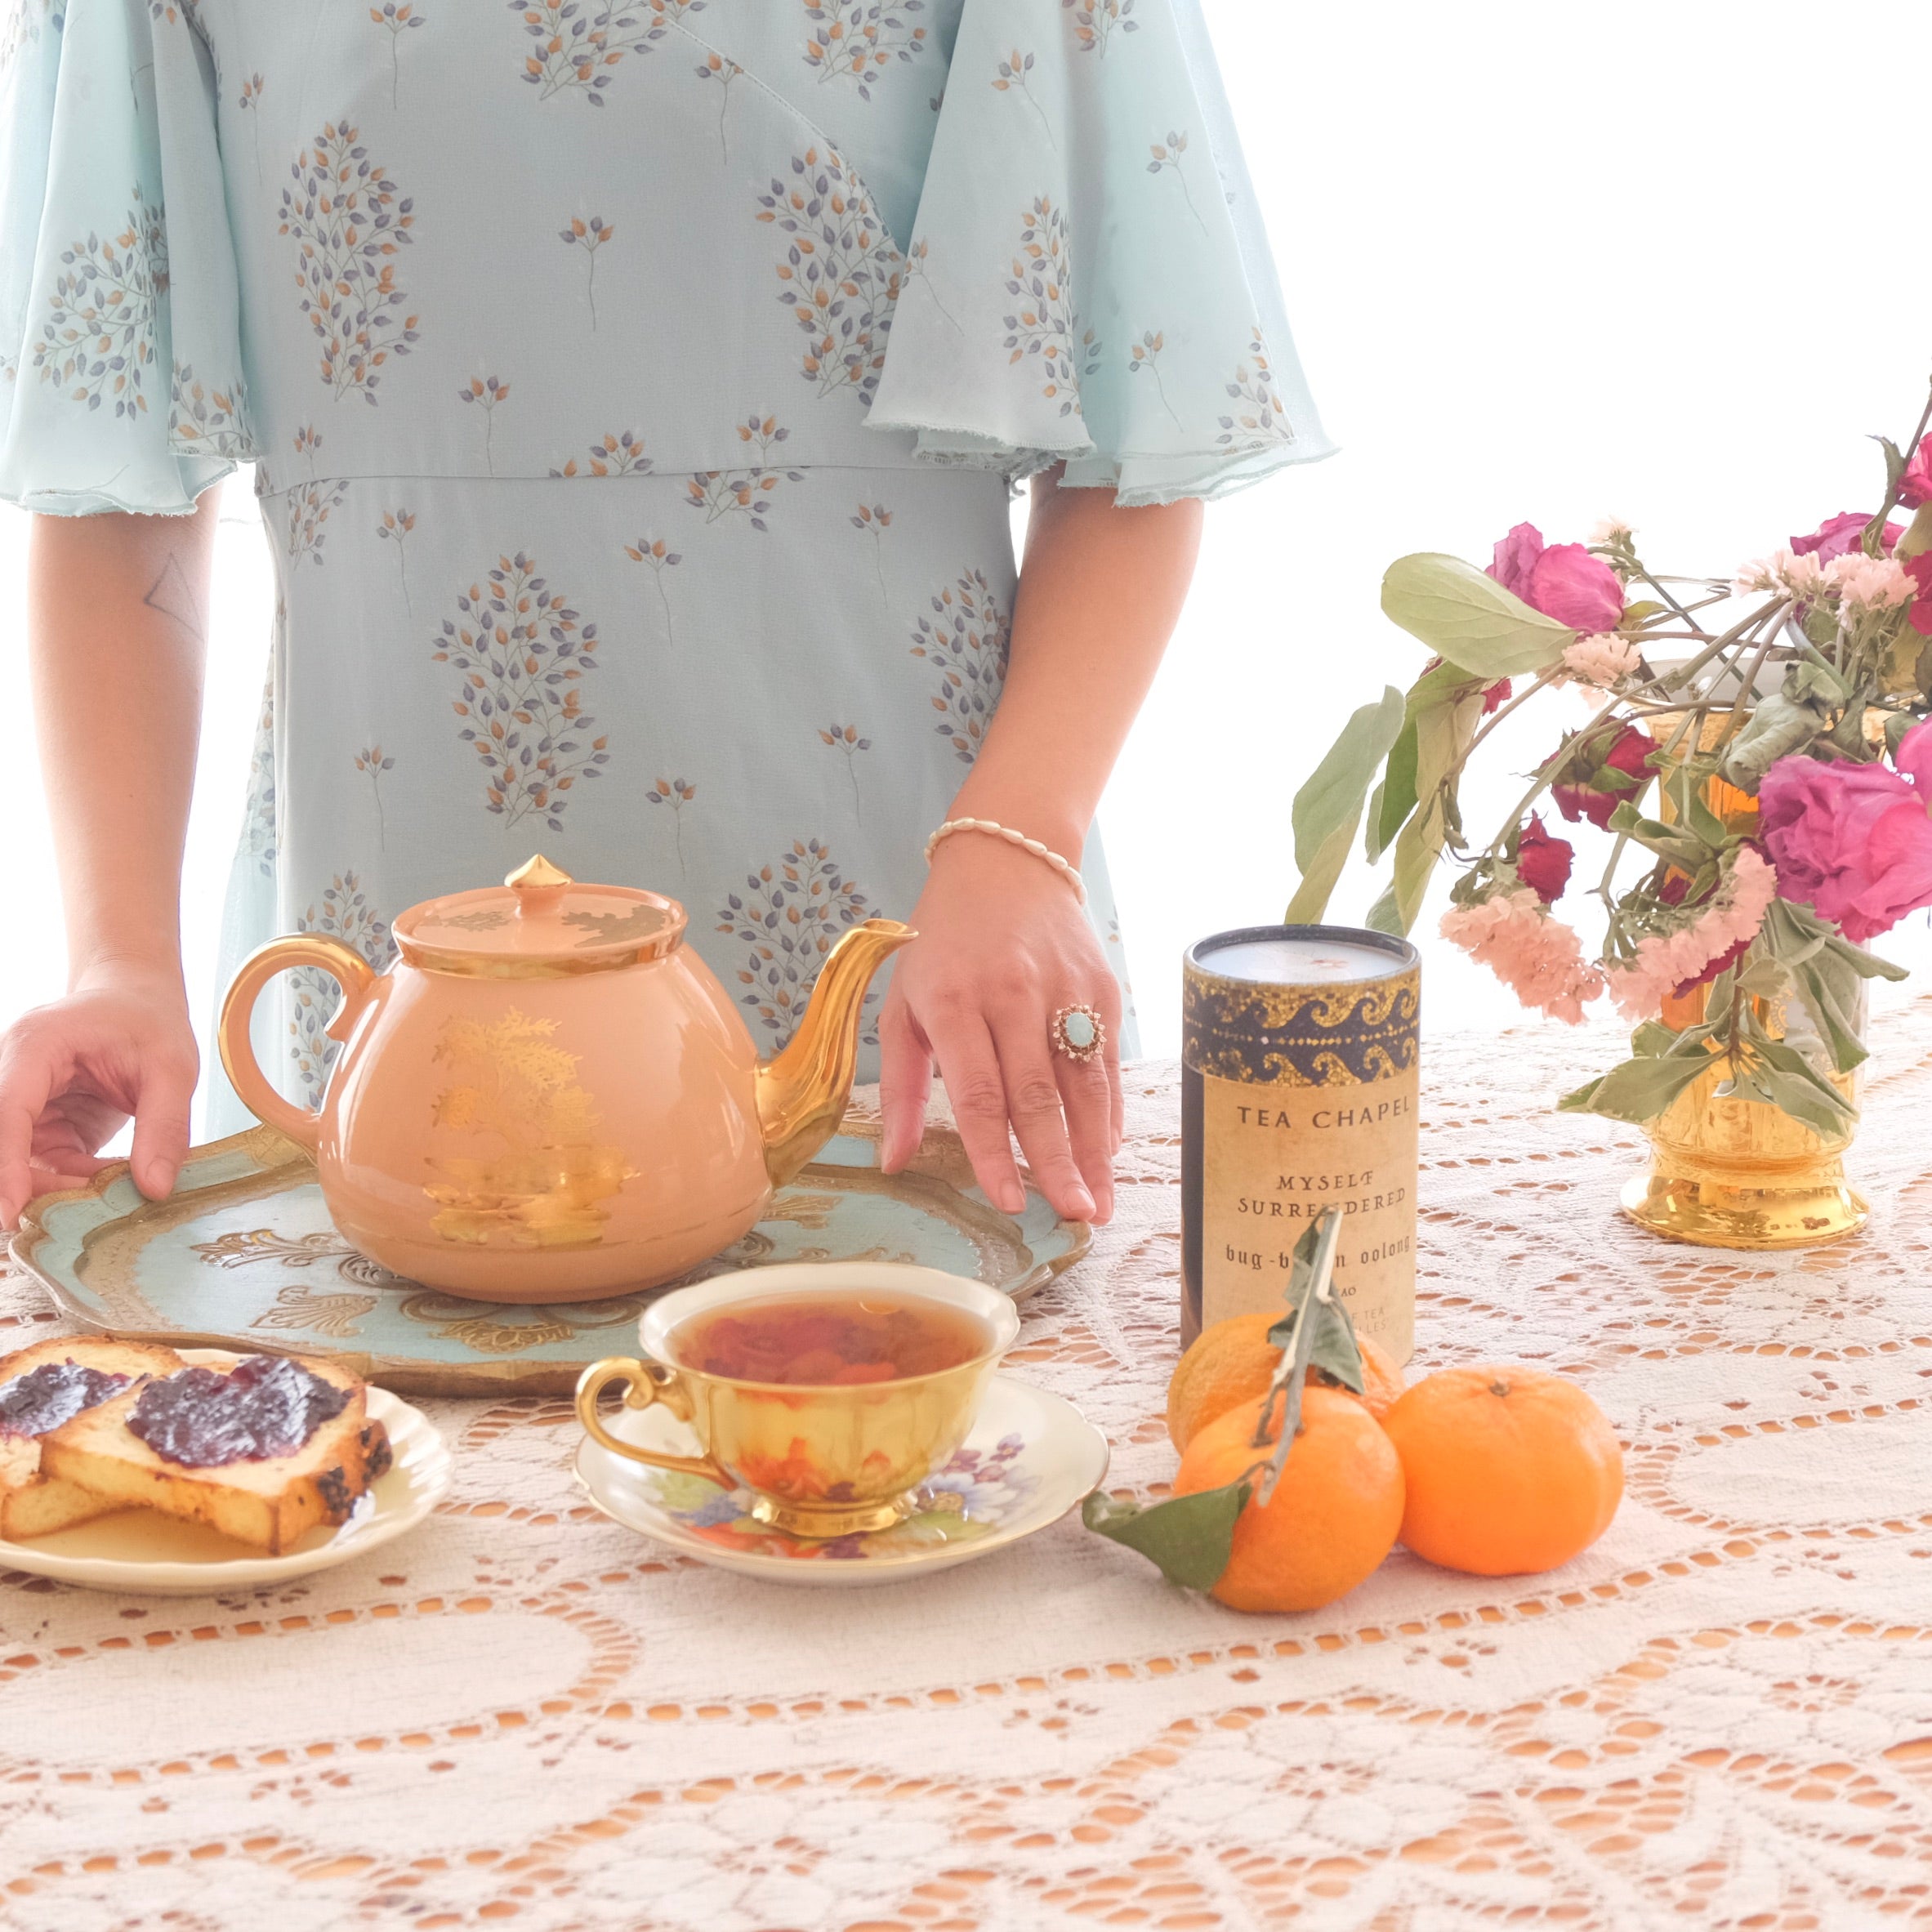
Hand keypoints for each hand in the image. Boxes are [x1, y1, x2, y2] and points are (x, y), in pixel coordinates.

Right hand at [0, 963, 198, 1228]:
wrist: (138, 1001)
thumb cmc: (149, 1021)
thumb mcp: (173, 1068)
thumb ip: (165, 1125)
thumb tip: (155, 1188)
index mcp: (35, 1046)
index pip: (6, 1111)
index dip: (5, 1166)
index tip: (9, 1211)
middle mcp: (15, 1075)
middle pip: (5, 1145)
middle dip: (37, 1186)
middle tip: (93, 1211)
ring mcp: (24, 1105)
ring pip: (23, 1164)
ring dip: (63, 1189)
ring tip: (116, 1192)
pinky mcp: (41, 1128)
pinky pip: (48, 1168)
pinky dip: (78, 1183)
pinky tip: (116, 1181)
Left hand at [879, 834, 1121, 1224]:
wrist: (1008, 863)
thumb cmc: (944, 943)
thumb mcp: (903, 1003)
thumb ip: (900, 1085)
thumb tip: (895, 1163)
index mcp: (953, 1001)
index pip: (980, 1094)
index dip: (997, 1154)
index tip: (1011, 1203)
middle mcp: (1012, 995)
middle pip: (1039, 1096)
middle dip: (1059, 1164)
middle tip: (1075, 1217)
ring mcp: (1064, 990)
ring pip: (1083, 1084)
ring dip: (1094, 1151)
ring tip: (1099, 1204)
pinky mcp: (1102, 988)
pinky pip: (1108, 1062)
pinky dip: (1109, 1111)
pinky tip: (1107, 1152)